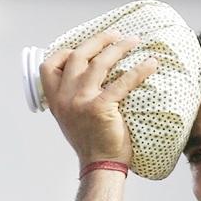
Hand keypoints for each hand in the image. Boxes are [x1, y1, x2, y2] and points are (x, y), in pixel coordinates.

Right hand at [40, 30, 157, 168]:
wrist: (100, 166)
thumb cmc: (92, 144)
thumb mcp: (72, 120)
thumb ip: (73, 99)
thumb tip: (88, 81)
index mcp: (55, 100)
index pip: (49, 65)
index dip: (66, 52)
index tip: (84, 48)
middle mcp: (65, 97)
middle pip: (78, 56)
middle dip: (98, 41)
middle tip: (116, 35)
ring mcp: (81, 101)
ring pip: (99, 63)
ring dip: (117, 48)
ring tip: (133, 41)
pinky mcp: (101, 107)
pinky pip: (122, 82)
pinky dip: (138, 71)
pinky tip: (151, 65)